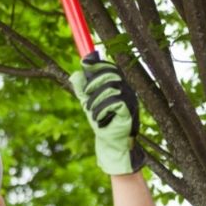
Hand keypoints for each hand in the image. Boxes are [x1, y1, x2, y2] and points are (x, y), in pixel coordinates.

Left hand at [69, 51, 144, 174]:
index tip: (84, 62)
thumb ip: (82, 89)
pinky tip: (100, 119)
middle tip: (86, 95)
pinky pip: (113, 102)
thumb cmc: (101, 122)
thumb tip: (76, 73)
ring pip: (109, 87)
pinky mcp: (129, 111)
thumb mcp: (88, 103)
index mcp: (118, 86)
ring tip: (92, 112)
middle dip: (93, 83)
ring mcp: (129, 100)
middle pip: (110, 74)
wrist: (110, 143)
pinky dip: (101, 110)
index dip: (98, 64)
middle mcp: (126, 90)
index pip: (110, 68)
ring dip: (95, 100)